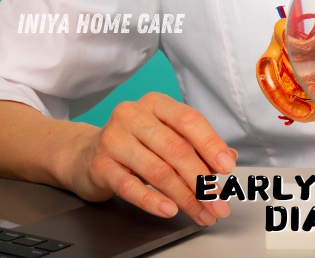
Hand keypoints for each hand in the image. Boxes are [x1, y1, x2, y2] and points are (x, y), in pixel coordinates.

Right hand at [67, 92, 235, 225]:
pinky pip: (130, 186)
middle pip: (175, 149)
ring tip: (201, 211)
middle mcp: (133, 115)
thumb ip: (197, 145)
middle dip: (201, 180)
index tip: (227, 167)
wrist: (85, 154)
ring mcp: (114, 139)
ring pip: (157, 171)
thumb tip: (228, 157)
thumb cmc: (135, 144)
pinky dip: (153, 201)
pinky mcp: (100, 165)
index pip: (189, 120)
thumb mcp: (166, 136)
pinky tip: (170, 209)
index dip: (211, 144)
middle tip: (218, 201)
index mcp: (156, 103)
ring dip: (185, 196)